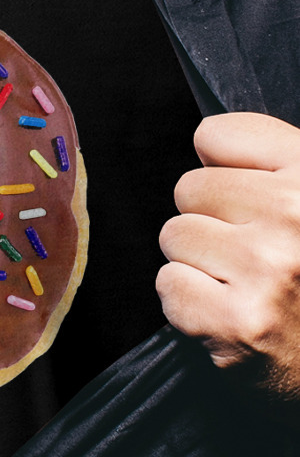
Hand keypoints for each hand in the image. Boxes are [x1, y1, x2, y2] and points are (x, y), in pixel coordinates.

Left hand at [157, 112, 299, 408]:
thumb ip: (270, 160)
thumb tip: (203, 139)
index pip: (215, 134)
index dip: (220, 167)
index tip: (245, 197)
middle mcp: (296, 216)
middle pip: (188, 188)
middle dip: (208, 220)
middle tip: (250, 254)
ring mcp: (267, 270)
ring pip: (174, 236)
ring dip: (197, 262)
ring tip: (242, 284)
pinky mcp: (237, 322)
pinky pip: (168, 285)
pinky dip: (188, 303)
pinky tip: (229, 313)